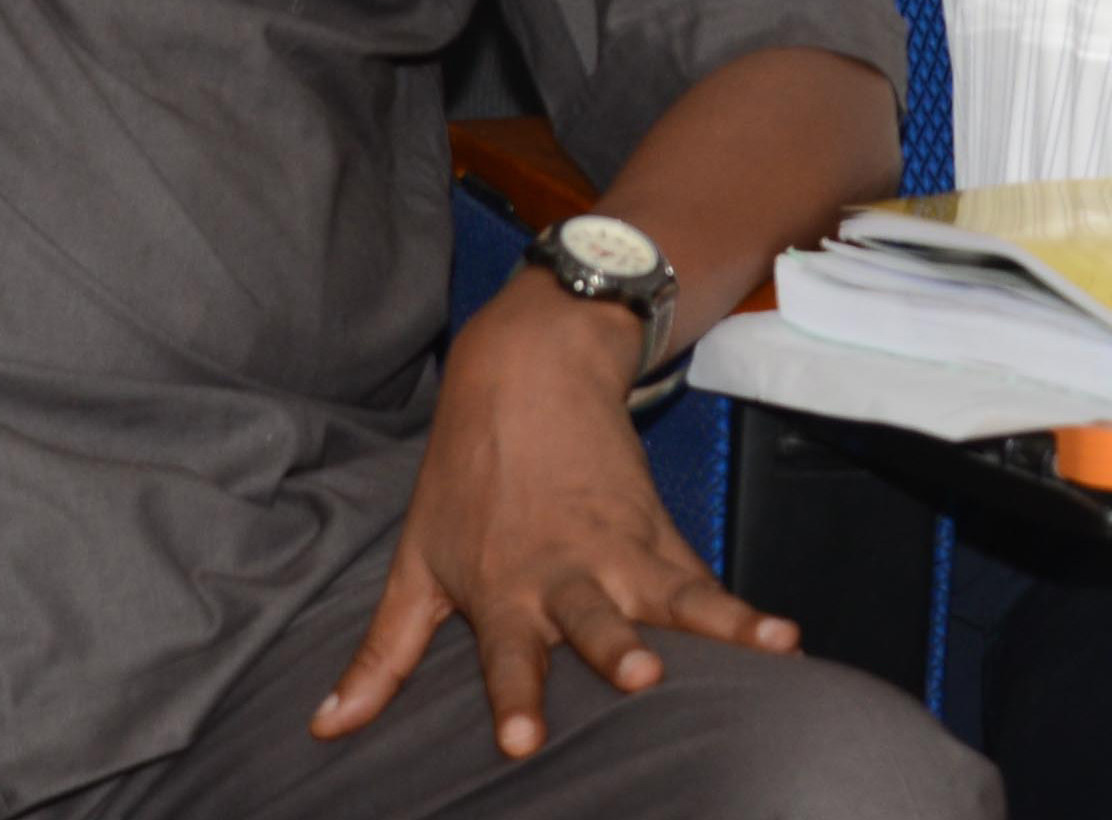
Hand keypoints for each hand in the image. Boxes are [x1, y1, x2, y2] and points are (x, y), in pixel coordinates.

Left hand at [316, 286, 794, 758]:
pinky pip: (705, 584)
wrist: (528, 370)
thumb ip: (382, 653)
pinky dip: (745, 615)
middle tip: (639, 678)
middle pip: (592, 620)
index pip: (505, 655)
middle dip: (615, 649)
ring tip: (755, 652)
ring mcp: (618, 553)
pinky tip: (786, 642)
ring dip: (706, 627)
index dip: (515, 695)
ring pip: (666, 599)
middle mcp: (563, 576)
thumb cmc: (465, 479)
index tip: (525, 740)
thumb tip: (326, 728)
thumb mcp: (416, 562)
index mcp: (500, 591)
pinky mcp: (657, 535)